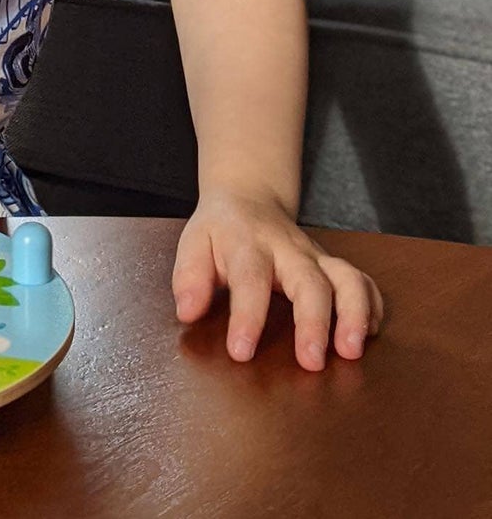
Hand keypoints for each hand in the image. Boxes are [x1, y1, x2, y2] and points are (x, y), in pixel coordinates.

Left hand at [172, 187, 383, 370]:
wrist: (248, 198)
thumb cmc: (219, 231)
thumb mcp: (193, 243)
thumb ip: (189, 277)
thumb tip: (188, 313)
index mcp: (247, 244)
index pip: (249, 278)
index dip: (247, 316)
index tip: (241, 351)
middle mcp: (288, 250)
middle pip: (309, 281)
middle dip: (313, 322)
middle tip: (311, 362)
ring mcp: (315, 257)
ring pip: (346, 279)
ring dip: (355, 314)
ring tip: (352, 351)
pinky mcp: (333, 266)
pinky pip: (364, 281)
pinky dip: (373, 306)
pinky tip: (370, 335)